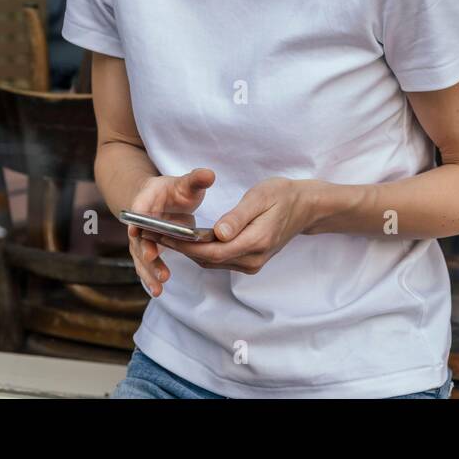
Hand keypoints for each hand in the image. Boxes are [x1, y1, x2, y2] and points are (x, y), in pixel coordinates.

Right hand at [125, 168, 214, 295]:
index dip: (137, 219)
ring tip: (159, 286)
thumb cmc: (174, 190)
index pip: (138, 209)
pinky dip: (151, 278)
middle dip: (145, 250)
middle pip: (138, 237)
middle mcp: (139, 222)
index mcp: (145, 201)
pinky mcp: (148, 251)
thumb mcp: (185, 183)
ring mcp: (142, 239)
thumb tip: (209, 175)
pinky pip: (147, 266)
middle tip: (152, 258)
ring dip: (148, 270)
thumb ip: (196, 179)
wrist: (161, 200)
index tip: (137, 230)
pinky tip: (157, 291)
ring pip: (141, 256)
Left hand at [156, 177, 317, 274]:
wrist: (305, 207)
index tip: (161, 233)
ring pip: (212, 262)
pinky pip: (220, 261)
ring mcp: (252, 264)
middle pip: (208, 260)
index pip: (212, 250)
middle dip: (179, 249)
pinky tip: (187, 241)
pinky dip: (201, 252)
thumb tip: (217, 233)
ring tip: (163, 235)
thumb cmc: (282, 195)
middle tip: (152, 233)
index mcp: (256, 241)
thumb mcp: (261, 197)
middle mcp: (253, 259)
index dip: (184, 246)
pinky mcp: (249, 262)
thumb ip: (238, 216)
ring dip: (188, 252)